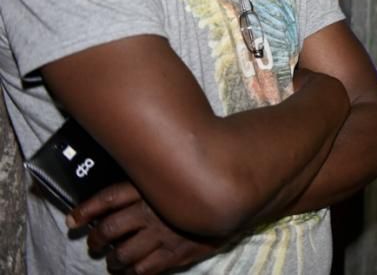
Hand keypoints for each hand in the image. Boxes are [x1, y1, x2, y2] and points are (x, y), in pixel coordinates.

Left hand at [69, 182, 222, 273]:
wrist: (235, 203)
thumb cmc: (202, 188)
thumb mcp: (176, 177)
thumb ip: (153, 181)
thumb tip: (127, 186)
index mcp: (150, 189)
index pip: (108, 198)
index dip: (86, 209)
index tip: (73, 220)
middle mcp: (151, 212)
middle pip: (110, 228)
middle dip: (97, 239)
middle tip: (95, 244)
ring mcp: (162, 235)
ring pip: (123, 253)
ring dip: (114, 260)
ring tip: (113, 261)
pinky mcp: (174, 254)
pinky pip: (143, 269)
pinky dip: (132, 272)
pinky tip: (132, 270)